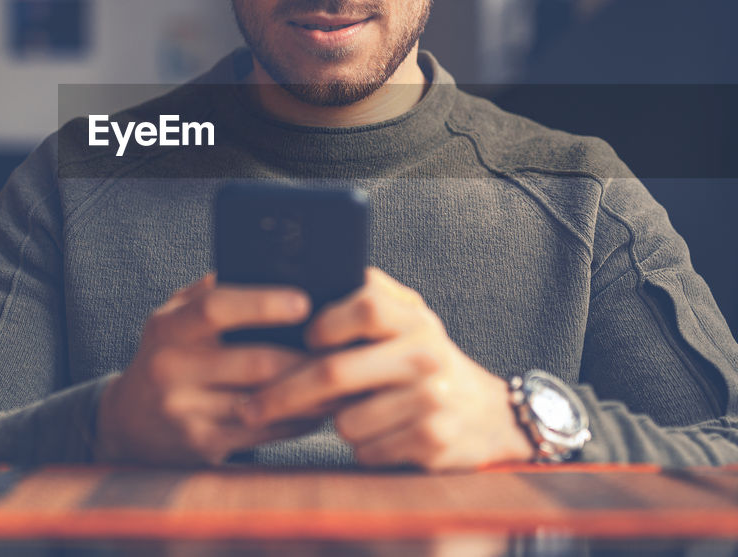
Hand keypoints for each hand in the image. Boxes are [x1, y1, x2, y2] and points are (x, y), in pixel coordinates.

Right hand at [95, 274, 323, 464]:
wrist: (129, 420)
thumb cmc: (169, 354)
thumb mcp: (176, 317)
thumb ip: (212, 292)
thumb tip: (273, 269)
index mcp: (167, 327)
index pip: (215, 308)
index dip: (262, 304)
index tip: (304, 301)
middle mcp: (171, 369)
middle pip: (254, 362)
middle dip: (306, 356)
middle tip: (342, 347)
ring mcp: (185, 411)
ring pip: (265, 401)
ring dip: (309, 392)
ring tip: (340, 377)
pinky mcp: (201, 445)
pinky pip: (263, 432)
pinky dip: (297, 421)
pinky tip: (318, 409)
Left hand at [238, 267, 534, 470]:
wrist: (486, 414)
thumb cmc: (422, 360)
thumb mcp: (406, 319)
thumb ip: (365, 298)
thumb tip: (296, 287)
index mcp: (413, 317)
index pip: (363, 306)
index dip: (323, 323)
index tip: (303, 339)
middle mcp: (426, 354)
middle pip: (335, 371)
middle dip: (283, 393)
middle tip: (250, 407)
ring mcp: (432, 399)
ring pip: (345, 420)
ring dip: (335, 423)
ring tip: (356, 412)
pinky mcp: (433, 441)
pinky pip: (367, 451)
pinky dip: (363, 448)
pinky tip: (381, 435)